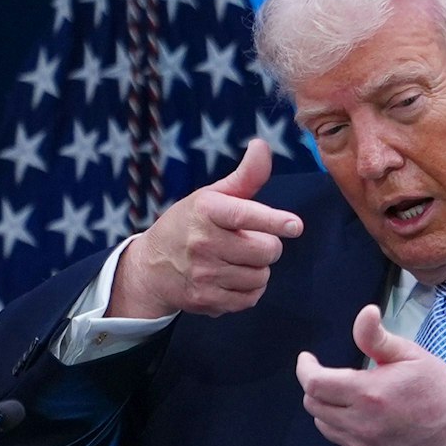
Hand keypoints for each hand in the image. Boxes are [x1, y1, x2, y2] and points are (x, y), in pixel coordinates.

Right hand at [109, 139, 304, 317]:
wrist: (150, 267)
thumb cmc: (189, 224)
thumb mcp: (211, 196)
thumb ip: (245, 176)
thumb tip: (262, 145)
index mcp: (206, 210)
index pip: (244, 215)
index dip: (274, 221)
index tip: (295, 226)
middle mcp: (203, 242)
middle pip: (266, 250)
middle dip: (267, 245)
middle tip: (249, 241)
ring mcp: (204, 274)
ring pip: (261, 276)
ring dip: (258, 268)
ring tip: (237, 260)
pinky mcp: (207, 300)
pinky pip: (250, 298)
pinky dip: (250, 290)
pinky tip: (233, 278)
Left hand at [295, 305, 445, 445]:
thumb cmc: (438, 389)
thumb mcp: (410, 354)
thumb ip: (377, 337)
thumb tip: (365, 313)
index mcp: (370, 394)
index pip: (315, 384)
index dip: (305, 369)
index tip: (308, 359)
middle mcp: (362, 425)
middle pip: (313, 404)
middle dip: (316, 385)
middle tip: (334, 374)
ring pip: (323, 423)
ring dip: (328, 406)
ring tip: (354, 395)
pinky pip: (340, 439)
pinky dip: (343, 425)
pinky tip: (366, 415)